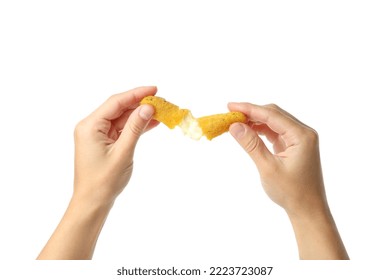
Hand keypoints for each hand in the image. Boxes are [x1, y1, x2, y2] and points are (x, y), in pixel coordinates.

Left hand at [73, 86, 158, 206]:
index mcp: (90, 126)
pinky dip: (136, 126)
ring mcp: (97, 134)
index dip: (136, 94)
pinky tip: (152, 123)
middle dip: (140, 104)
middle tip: (161, 101)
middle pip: (119, 108)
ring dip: (140, 115)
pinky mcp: (104, 142)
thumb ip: (135, 128)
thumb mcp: (123, 152)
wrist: (93, 202)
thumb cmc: (104, 181)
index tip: (155, 90)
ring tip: (160, 111)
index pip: (116, 102)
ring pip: (122, 118)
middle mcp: (91, 126)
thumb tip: (148, 107)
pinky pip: (122, 129)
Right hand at [228, 103, 325, 215]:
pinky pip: (275, 132)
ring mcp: (300, 139)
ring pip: (274, 122)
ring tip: (236, 123)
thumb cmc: (291, 192)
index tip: (230, 106)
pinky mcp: (294, 145)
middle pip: (274, 114)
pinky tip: (248, 131)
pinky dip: (261, 131)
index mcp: (301, 136)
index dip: (249, 109)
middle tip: (230, 114)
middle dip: (251, 113)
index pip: (272, 115)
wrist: (308, 209)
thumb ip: (251, 144)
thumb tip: (234, 126)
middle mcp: (303, 133)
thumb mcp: (268, 168)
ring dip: (255, 121)